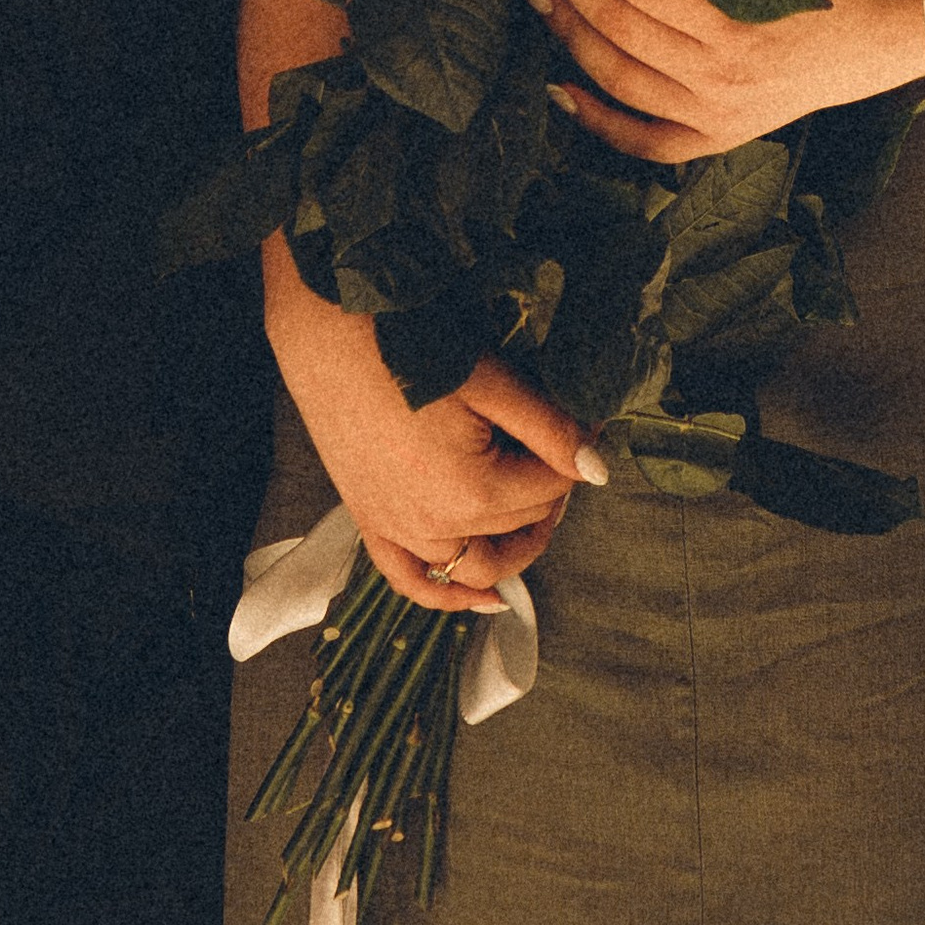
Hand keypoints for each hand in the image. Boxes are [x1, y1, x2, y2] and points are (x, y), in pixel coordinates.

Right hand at [266, 254, 603, 612]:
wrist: (326, 326)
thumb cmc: (409, 343)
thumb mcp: (491, 381)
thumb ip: (549, 430)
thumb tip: (599, 470)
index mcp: (473, 492)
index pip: (552, 485)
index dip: (578, 450)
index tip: (590, 418)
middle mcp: (436, 526)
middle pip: (520, 521)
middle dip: (551, 487)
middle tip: (564, 445)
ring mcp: (398, 529)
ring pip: (476, 565)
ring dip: (515, 547)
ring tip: (542, 513)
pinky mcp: (369, 519)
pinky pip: (411, 578)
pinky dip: (447, 595)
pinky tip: (481, 598)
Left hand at [518, 0, 924, 160]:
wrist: (886, 43)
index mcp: (738, 25)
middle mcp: (719, 78)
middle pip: (618, 23)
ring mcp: (715, 115)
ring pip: (618, 77)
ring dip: (564, 30)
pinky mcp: (717, 136)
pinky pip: (645, 141)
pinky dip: (597, 121)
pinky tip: (556, 90)